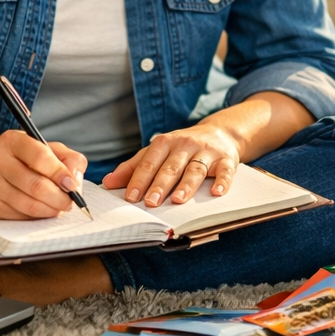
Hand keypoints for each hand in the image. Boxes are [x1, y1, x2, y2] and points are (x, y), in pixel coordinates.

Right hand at [0, 131, 87, 219]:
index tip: (72, 185)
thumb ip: (68, 158)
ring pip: (29, 205)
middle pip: (36, 185)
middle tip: (70, 201)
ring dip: (51, 209)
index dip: (60, 173)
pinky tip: (42, 209)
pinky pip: (21, 216)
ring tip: (59, 206)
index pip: (40, 157)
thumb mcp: (47, 148)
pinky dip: (37, 216)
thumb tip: (74, 179)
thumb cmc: (25, 159)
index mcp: (12, 140)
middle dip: (60, 197)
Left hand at [100, 122, 240, 206]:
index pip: (149, 162)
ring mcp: (206, 151)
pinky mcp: (226, 159)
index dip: (139, 179)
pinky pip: (225, 171)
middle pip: (171, 167)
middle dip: (159, 184)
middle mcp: (185, 144)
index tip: (130, 196)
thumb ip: (134, 166)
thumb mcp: (157, 152)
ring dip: (186, 185)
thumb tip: (108, 182)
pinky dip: (222, 182)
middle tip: (150, 202)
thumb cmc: (181, 148)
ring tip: (177, 200)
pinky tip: (216, 193)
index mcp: (165, 143)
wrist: (219, 133)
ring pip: (195, 169)